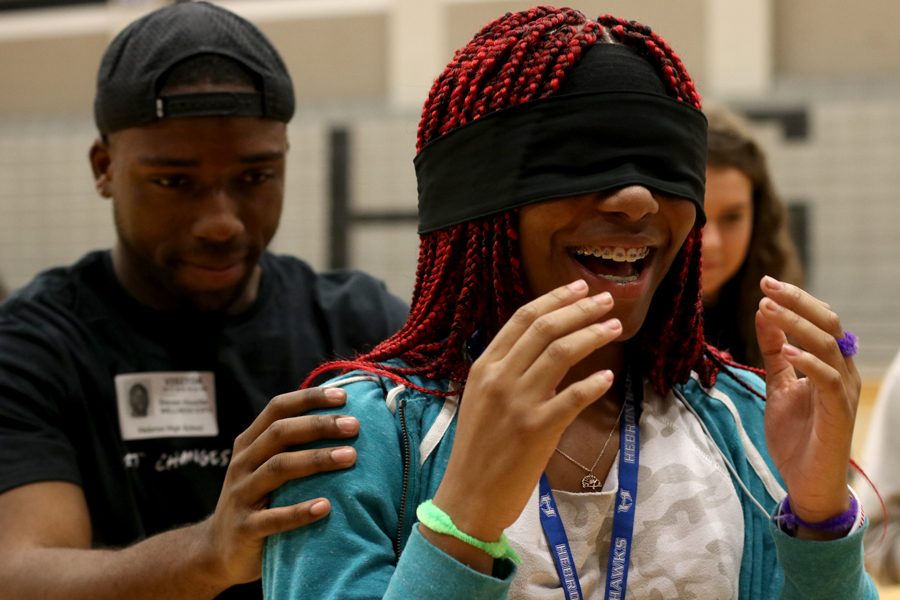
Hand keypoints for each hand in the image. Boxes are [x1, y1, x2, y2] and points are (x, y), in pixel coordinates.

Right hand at [198, 387, 358, 584]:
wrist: (219, 552)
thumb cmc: (259, 501)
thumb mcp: (267, 468)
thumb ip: (293, 446)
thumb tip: (343, 420)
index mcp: (249, 443)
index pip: (277, 409)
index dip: (309, 399)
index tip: (344, 397)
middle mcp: (243, 463)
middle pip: (280, 433)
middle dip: (319, 425)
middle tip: (354, 425)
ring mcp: (241, 494)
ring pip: (278, 468)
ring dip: (316, 459)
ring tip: (351, 456)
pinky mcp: (245, 528)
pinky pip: (274, 518)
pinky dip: (300, 512)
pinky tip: (326, 507)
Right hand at [431, 280, 619, 547]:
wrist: (469, 496)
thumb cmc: (477, 449)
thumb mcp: (480, 399)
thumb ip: (504, 371)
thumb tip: (540, 348)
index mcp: (484, 366)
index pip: (522, 319)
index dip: (555, 299)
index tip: (580, 288)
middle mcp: (499, 378)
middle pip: (545, 328)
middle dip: (580, 309)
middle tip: (607, 300)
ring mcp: (518, 402)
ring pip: (561, 352)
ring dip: (592, 334)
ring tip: (614, 327)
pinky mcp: (537, 429)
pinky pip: (572, 397)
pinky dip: (593, 383)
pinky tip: (608, 377)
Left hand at [756, 276, 860, 530]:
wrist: (806, 482)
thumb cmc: (796, 434)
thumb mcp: (778, 384)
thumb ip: (774, 350)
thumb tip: (762, 311)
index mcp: (830, 363)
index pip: (819, 321)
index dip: (796, 300)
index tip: (766, 283)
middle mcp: (843, 372)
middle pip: (828, 324)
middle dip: (797, 302)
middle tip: (767, 285)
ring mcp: (843, 392)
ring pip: (829, 346)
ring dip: (796, 325)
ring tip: (767, 309)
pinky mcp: (839, 413)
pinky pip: (829, 380)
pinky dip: (809, 363)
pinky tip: (787, 352)